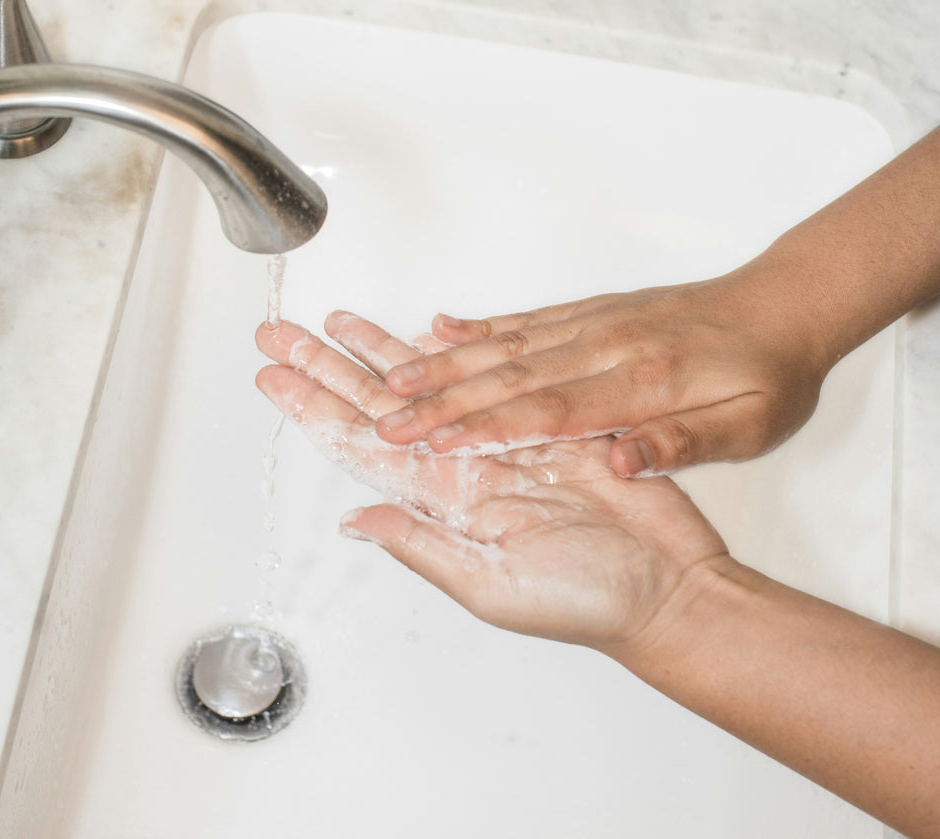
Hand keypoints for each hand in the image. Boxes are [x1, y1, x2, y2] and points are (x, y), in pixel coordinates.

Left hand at [254, 312, 730, 652]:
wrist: (665, 585)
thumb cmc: (584, 601)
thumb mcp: (490, 585)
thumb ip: (421, 548)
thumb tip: (355, 521)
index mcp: (440, 504)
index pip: (359, 445)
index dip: (313, 408)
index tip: (274, 375)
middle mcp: (460, 466)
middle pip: (377, 405)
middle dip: (327, 366)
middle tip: (282, 333)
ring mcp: (500, 440)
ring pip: (425, 383)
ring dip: (380, 350)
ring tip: (340, 319)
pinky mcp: (545, 421)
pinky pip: (487, 376)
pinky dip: (455, 353)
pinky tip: (425, 333)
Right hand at [374, 278, 830, 475]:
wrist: (786, 305)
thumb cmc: (771, 374)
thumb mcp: (751, 426)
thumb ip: (684, 443)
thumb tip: (622, 459)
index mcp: (644, 383)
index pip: (549, 412)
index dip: (485, 428)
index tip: (434, 444)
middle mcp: (607, 346)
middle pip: (510, 377)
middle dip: (441, 400)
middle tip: (386, 419)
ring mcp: (596, 323)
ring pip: (506, 345)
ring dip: (445, 363)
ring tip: (392, 378)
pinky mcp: (593, 311)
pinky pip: (527, 318)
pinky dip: (480, 326)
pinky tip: (442, 330)